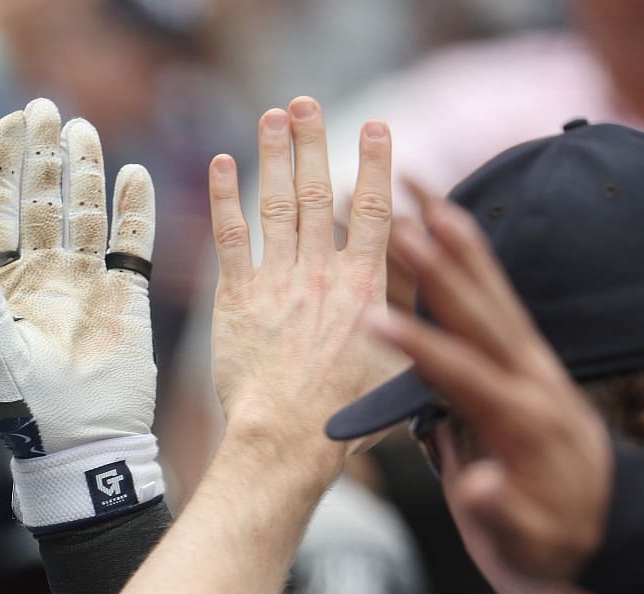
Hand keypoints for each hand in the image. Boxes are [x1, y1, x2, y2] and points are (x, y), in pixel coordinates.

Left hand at [0, 101, 158, 527]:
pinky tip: (133, 176)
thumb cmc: (26, 407)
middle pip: (39, 199)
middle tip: (45, 110)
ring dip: (83, 172)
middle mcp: (40, 275)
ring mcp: (83, 283)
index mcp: (1, 283)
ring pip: (84, 213)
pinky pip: (131, 243)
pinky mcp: (124, 296)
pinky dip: (134, 210)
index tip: (8, 123)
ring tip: (82, 130)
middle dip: (41, 155)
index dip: (0, 164)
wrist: (80, 445)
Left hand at [207, 99, 393, 470]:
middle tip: (307, 104)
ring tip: (272, 116)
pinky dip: (223, 198)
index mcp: (367, 286)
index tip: (376, 126)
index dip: (376, 163)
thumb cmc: (344, 417)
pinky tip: (220, 165)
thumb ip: (406, 318)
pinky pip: (229, 238)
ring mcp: (279, 283)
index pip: (376, 208)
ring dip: (273, 154)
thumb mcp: (397, 364)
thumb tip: (425, 293)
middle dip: (314, 142)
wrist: (288, 439)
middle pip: (320, 192)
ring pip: (277, 203)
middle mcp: (323, 274)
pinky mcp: (238, 300)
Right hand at [372, 192, 610, 578]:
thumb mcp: (528, 542)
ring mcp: (536, 367)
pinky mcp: (530, 363)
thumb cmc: (553, 543)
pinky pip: (500, 305)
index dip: (416, 346)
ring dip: (461, 249)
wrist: (602, 532)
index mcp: (523, 423)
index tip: (372, 316)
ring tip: (430, 201)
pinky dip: (478, 266)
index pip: (461, 374)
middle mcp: (533, 381)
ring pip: (494, 297)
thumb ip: (501, 509)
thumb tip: (476, 485)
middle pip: (481, 316)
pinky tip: (456, 233)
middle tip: (401, 223)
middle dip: (438, 269)